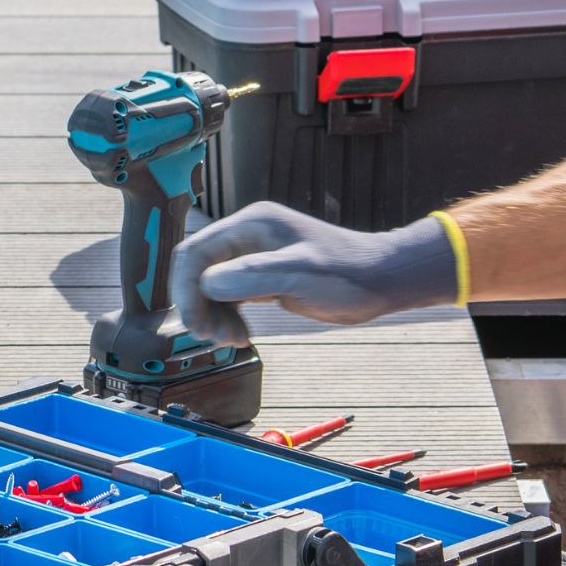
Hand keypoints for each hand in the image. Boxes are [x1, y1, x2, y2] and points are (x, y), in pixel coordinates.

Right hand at [170, 202, 459, 346]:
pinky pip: (229, 297)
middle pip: (198, 270)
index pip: (195, 252)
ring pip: (211, 287)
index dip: (186, 289)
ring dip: (212, 316)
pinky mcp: (264, 278)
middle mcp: (248, 236)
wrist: (379, 281)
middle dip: (198, 306)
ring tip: (232, 340)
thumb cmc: (347, 273)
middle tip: (213, 337)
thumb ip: (253, 276)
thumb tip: (207, 283)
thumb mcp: (299, 274)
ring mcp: (255, 257)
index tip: (194, 323)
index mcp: (251, 225)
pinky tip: (240, 335)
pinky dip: (228, 317)